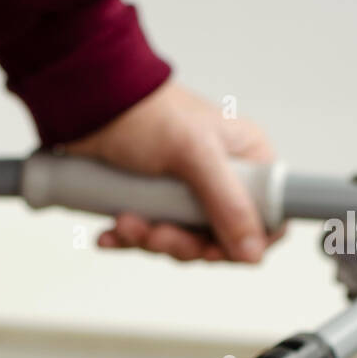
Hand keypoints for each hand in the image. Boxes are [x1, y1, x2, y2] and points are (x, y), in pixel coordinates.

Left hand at [63, 81, 279, 262]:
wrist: (88, 104)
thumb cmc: (145, 114)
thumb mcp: (194, 155)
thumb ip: (228, 204)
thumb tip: (252, 253)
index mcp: (245, 159)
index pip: (268, 216)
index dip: (245, 241)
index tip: (213, 250)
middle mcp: (220, 178)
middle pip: (219, 238)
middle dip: (182, 243)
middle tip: (157, 233)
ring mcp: (184, 192)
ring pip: (181, 241)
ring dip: (149, 240)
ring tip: (126, 221)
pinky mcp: (151, 201)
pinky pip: (147, 235)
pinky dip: (128, 238)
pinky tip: (110, 233)